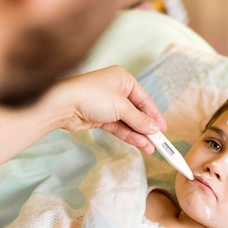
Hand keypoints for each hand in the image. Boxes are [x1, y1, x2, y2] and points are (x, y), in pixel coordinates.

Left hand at [46, 65, 165, 153]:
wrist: (63, 104)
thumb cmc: (92, 95)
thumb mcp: (122, 107)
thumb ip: (139, 119)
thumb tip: (154, 128)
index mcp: (123, 79)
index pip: (144, 99)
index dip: (155, 115)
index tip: (163, 129)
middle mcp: (116, 90)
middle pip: (137, 112)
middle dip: (147, 128)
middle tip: (159, 142)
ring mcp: (107, 105)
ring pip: (128, 122)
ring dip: (139, 135)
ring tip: (151, 148)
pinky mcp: (99, 118)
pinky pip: (118, 127)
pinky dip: (128, 135)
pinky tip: (140, 144)